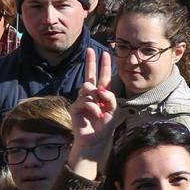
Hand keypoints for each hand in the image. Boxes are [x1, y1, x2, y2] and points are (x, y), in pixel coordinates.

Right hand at [68, 49, 117, 170]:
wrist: (96, 139)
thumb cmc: (105, 125)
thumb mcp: (113, 110)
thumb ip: (110, 98)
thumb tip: (99, 89)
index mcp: (102, 94)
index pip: (103, 77)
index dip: (104, 65)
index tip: (105, 53)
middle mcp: (91, 94)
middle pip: (90, 75)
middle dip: (90, 62)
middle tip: (90, 50)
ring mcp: (82, 99)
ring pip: (89, 89)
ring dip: (97, 99)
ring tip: (100, 110)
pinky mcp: (75, 107)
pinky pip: (86, 101)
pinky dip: (94, 108)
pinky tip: (96, 116)